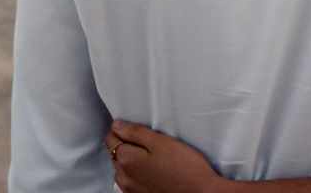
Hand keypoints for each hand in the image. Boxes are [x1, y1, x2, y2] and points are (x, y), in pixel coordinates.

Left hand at [105, 119, 225, 192]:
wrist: (200, 192)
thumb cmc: (185, 167)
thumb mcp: (161, 142)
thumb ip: (136, 132)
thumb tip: (117, 125)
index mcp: (127, 160)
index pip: (111, 139)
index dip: (119, 129)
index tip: (131, 126)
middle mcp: (124, 177)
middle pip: (115, 154)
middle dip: (124, 144)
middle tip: (145, 139)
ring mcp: (131, 189)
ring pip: (121, 169)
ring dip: (129, 160)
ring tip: (149, 155)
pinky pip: (130, 182)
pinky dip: (135, 174)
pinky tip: (151, 170)